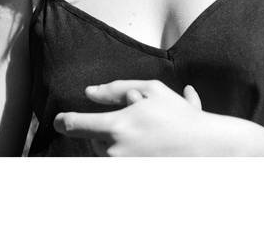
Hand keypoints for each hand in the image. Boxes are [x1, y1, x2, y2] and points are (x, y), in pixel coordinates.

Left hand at [54, 80, 219, 155]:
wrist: (205, 147)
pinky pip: (119, 162)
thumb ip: (115, 88)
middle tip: (137, 121)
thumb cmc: (179, 114)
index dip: (63, 121)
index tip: (57, 120)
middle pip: (94, 139)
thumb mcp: (151, 89)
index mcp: (117, 127)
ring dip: (119, 142)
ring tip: (148, 135)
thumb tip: (88, 93)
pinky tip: (148, 148)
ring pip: (107, 152)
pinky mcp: (133, 175)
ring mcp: (124, 167)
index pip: (75, 125)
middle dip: (108, 129)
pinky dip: (128, 154)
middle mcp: (116, 151)